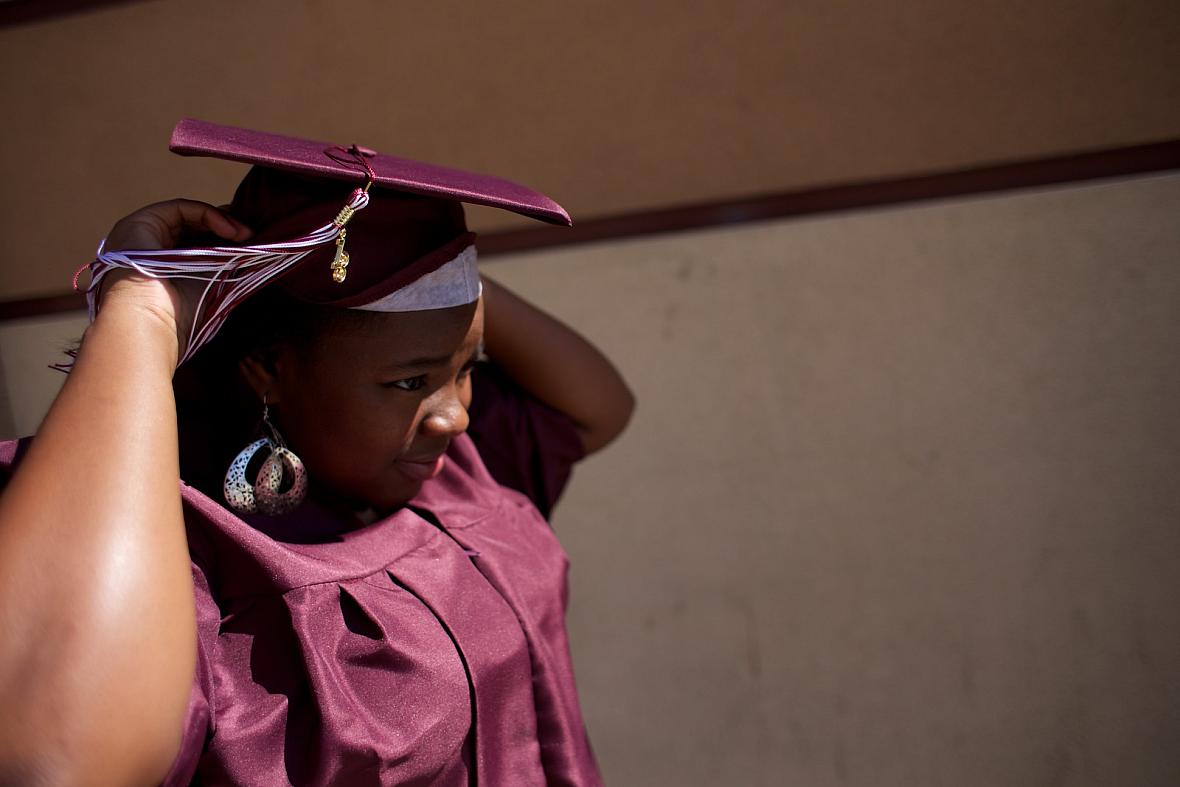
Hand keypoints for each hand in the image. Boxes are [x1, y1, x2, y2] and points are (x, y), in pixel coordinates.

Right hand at [96, 200, 251, 364]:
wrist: (148, 320)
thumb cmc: (181, 313)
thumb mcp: (211, 283)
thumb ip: (226, 264)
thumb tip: (255, 249)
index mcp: (159, 265)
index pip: (195, 242)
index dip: (223, 239)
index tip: (251, 244)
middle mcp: (146, 247)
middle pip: (191, 227)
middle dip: (224, 227)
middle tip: (251, 236)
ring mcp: (140, 233)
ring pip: (187, 216)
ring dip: (221, 220)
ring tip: (245, 234)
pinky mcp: (139, 222)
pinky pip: (180, 209)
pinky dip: (207, 214)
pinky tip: (230, 230)